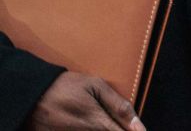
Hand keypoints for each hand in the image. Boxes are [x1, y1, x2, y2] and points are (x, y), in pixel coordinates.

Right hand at [24, 71, 143, 129]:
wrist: (30, 95)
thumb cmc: (65, 87)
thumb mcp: (95, 86)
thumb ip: (119, 105)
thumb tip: (137, 124)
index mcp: (95, 121)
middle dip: (116, 130)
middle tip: (106, 119)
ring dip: (101, 130)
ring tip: (94, 120)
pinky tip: (88, 125)